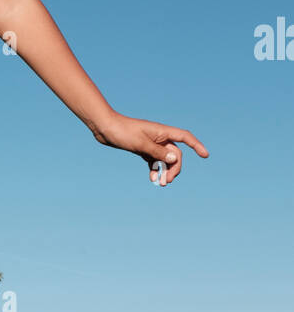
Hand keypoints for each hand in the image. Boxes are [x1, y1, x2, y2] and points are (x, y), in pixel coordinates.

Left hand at [94, 112, 208, 185]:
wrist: (105, 128)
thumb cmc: (123, 132)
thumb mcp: (140, 144)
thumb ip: (157, 152)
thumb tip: (174, 159)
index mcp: (162, 131)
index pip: (184, 137)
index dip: (196, 145)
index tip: (205, 156)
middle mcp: (159, 137)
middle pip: (175, 154)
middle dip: (173, 168)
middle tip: (166, 181)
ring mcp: (151, 143)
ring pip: (164, 159)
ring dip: (164, 171)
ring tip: (159, 183)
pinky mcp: (143, 149)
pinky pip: (154, 161)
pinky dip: (155, 169)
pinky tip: (151, 178)